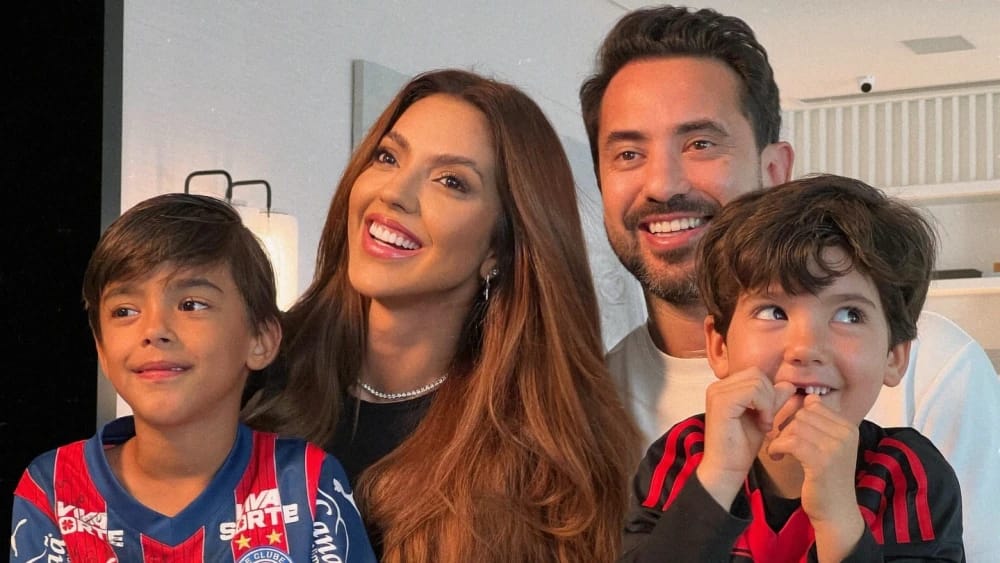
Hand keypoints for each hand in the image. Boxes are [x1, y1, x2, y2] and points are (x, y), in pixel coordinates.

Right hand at [696, 368, 795, 509]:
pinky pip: (754, 391)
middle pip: (757, 374)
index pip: (756, 374)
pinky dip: (765, 407)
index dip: (769, 392)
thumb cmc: (741, 447)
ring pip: (757, 381)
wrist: (727, 469)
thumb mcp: (762, 418)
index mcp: (724, 389)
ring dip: (768, 403)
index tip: (767, 416)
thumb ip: (773, 400)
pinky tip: (763, 425)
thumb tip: (789, 384)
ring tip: (764, 424)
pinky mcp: (722, 402)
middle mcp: (717, 386)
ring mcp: (717, 393)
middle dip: (770, 396)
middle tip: (767, 421)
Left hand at [766, 395, 864, 560]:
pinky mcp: (821, 461)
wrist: (836, 512)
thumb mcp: (829, 446)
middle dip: (787, 428)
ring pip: (795, 427)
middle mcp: (845, 434)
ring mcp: (835, 447)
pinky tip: (777, 457)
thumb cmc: (827, 479)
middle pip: (802, 415)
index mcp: (849, 427)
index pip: (814, 406)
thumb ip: (820, 422)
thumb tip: (809, 397)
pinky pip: (790, 441)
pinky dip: (777, 447)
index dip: (796, 418)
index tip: (790, 434)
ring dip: (780, 439)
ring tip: (779, 452)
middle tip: (782, 444)